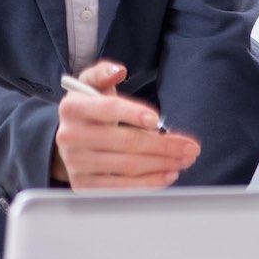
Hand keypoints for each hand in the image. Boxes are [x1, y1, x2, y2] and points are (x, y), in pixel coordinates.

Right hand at [50, 59, 199, 188]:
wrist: (69, 139)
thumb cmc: (89, 110)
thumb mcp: (91, 85)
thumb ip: (104, 73)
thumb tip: (118, 71)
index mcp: (73, 108)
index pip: (107, 109)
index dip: (133, 113)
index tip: (157, 119)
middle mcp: (70, 137)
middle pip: (126, 142)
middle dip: (164, 145)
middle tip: (190, 146)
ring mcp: (76, 164)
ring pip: (128, 166)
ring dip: (163, 164)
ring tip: (185, 159)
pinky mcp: (84, 185)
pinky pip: (122, 187)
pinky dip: (149, 182)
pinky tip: (168, 174)